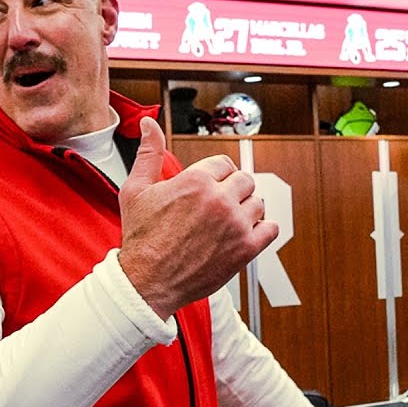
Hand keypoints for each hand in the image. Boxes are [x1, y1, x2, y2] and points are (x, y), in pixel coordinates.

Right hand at [117, 117, 278, 319]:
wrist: (146, 282)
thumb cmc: (141, 239)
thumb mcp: (136, 190)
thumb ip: (148, 152)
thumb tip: (149, 125)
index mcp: (196, 181)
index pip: (224, 163)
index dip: (215, 175)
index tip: (209, 188)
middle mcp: (219, 200)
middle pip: (244, 180)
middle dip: (232, 190)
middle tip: (217, 206)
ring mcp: (235, 225)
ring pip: (258, 203)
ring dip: (245, 210)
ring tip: (226, 222)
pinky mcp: (246, 249)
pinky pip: (271, 229)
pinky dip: (262, 230)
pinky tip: (244, 234)